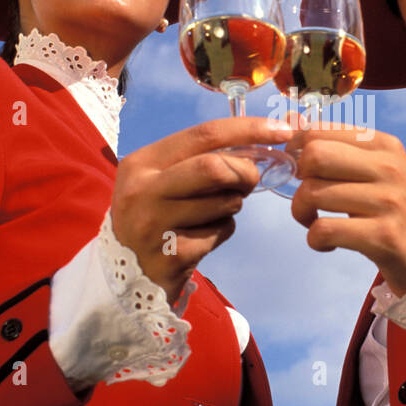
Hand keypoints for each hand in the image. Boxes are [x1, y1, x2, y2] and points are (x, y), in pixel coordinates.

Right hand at [112, 116, 291, 302]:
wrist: (123, 276)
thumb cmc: (151, 218)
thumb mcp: (159, 181)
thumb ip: (196, 161)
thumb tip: (254, 148)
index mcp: (141, 163)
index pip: (203, 134)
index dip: (249, 129)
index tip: (282, 130)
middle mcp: (143, 191)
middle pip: (216, 167)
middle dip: (245, 173)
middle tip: (249, 182)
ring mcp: (155, 225)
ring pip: (224, 202)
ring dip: (232, 205)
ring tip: (214, 212)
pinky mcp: (173, 256)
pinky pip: (221, 232)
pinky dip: (224, 230)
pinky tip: (204, 236)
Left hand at [286, 126, 405, 294]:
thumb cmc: (395, 211)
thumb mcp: (377, 170)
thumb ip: (338, 147)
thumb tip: (291, 119)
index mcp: (385, 144)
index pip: (320, 130)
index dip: (296, 150)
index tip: (300, 170)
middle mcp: (389, 167)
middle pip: (315, 155)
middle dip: (298, 180)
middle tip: (308, 197)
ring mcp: (389, 201)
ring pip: (314, 193)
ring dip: (303, 213)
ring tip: (316, 224)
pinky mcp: (384, 235)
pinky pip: (324, 230)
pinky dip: (315, 239)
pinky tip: (328, 243)